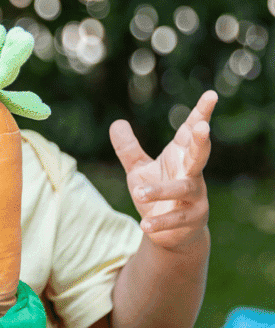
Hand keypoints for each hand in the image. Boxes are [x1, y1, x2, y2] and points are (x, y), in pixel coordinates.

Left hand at [110, 90, 217, 250]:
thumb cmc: (157, 194)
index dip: (201, 114)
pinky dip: (159, 222)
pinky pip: (175, 219)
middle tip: (202, 127)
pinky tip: (144, 224)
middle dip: (201, 141)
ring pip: (182, 189)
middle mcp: (192, 174)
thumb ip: (129, 149)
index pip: (191, 132)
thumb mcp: (139, 170)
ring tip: (138, 193)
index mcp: (181, 157)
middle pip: (200, 155)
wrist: (171, 233)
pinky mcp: (191, 220)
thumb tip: (116, 122)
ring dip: (161, 190)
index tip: (211, 95)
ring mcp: (195, 197)